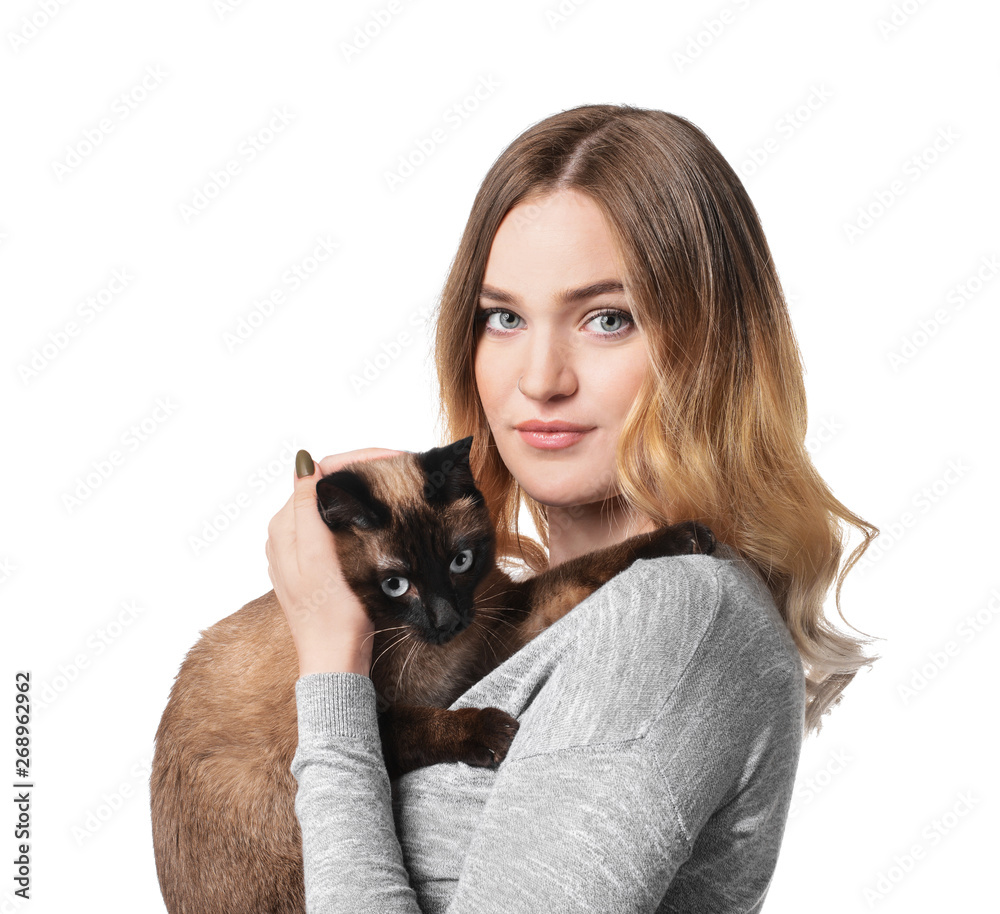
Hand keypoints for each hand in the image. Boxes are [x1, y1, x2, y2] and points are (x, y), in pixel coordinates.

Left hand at [265, 446, 405, 677]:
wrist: (336, 660)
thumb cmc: (330, 617)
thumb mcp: (317, 559)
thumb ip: (306, 509)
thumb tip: (305, 463)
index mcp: (286, 526)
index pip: (321, 473)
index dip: (358, 460)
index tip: (395, 461)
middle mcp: (289, 533)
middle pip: (329, 485)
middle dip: (365, 473)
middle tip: (405, 473)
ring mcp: (303, 548)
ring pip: (336, 503)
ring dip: (365, 492)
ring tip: (399, 489)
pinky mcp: (318, 562)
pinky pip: (339, 523)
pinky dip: (361, 514)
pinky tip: (383, 518)